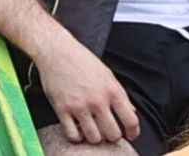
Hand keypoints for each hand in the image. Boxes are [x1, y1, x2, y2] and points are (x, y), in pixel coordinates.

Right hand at [33, 30, 140, 144]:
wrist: (56, 50)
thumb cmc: (82, 60)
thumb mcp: (107, 74)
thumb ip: (120, 95)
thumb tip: (131, 112)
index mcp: (112, 91)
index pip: (131, 121)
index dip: (133, 133)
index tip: (129, 135)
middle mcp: (97, 100)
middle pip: (113, 135)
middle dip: (112, 136)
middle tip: (106, 131)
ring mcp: (79, 105)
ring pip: (94, 138)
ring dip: (94, 137)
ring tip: (91, 130)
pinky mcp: (61, 108)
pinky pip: (72, 135)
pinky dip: (76, 137)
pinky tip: (76, 129)